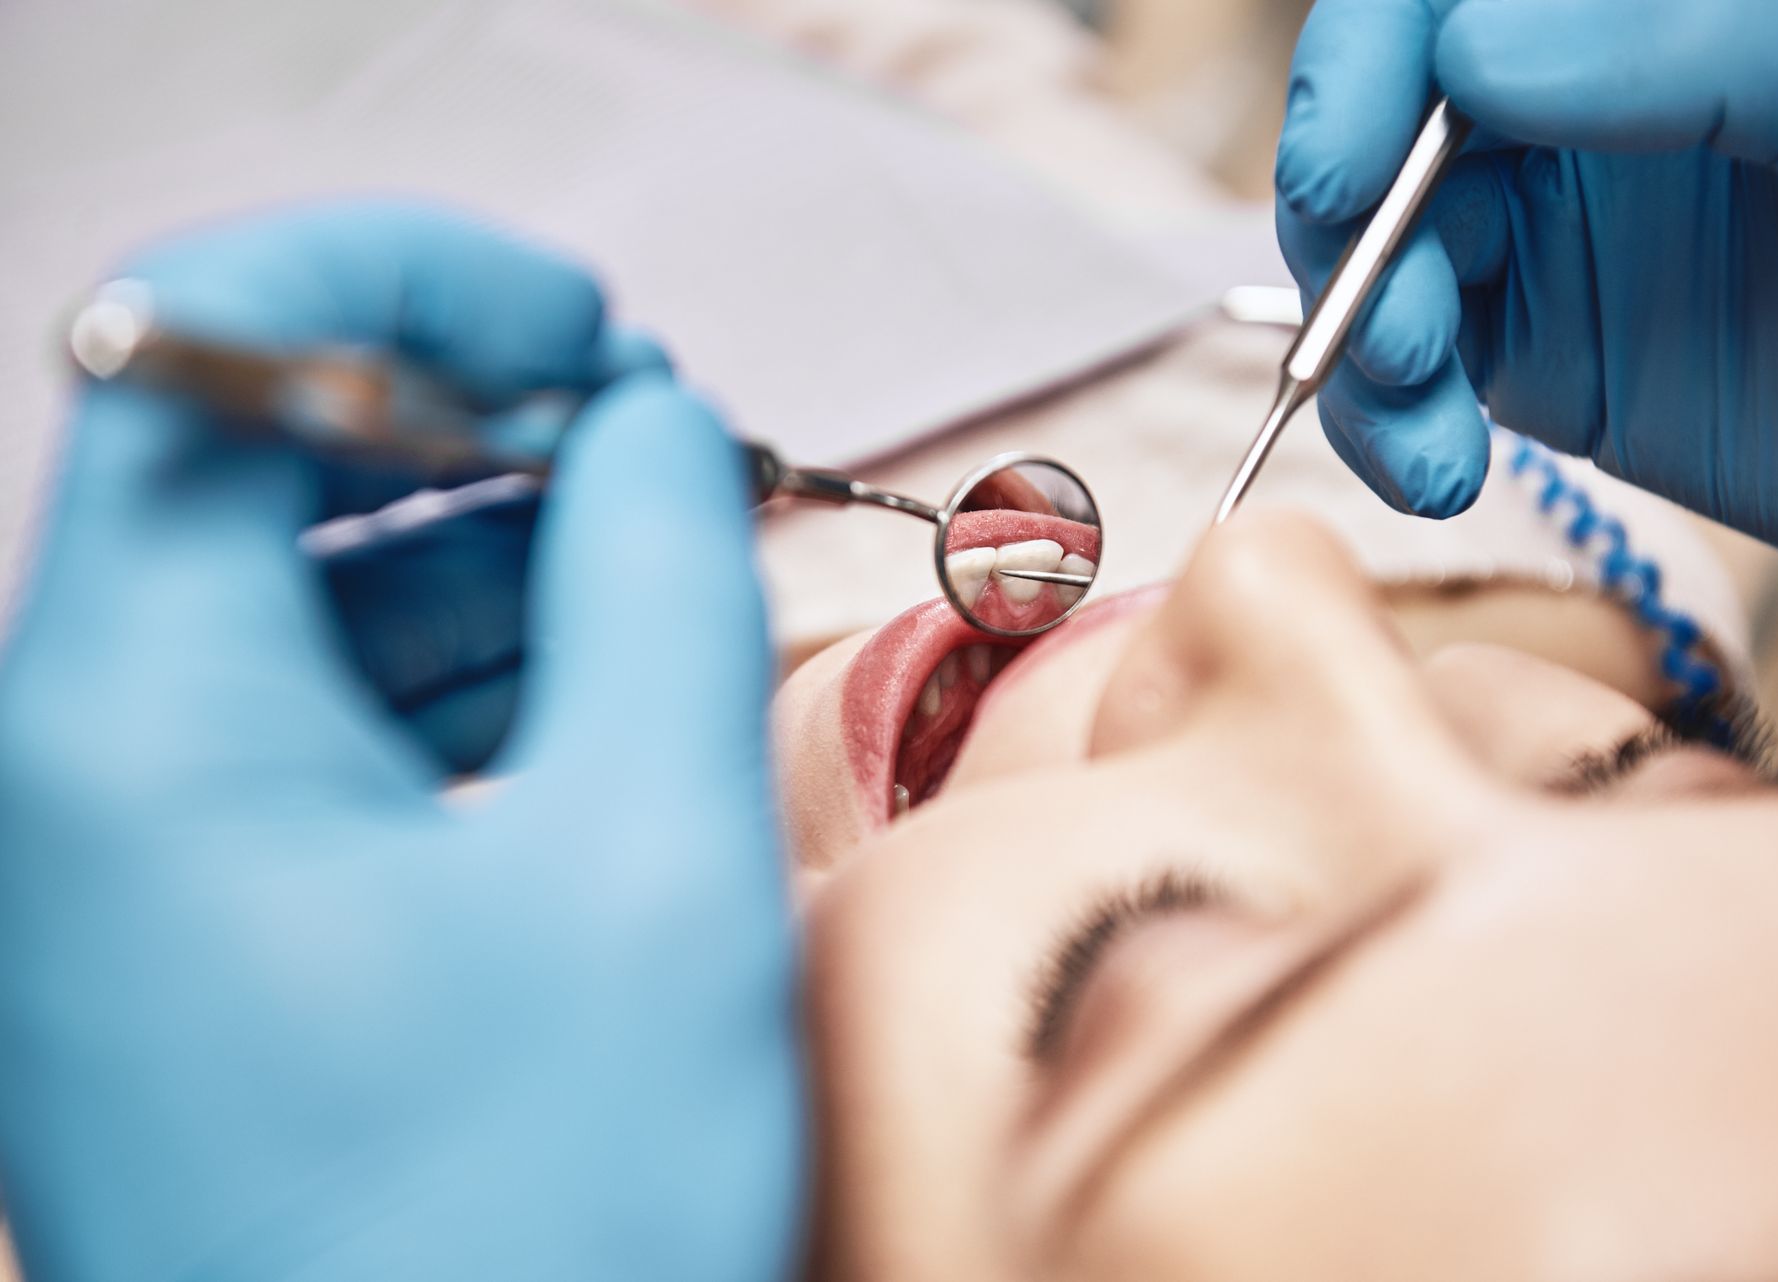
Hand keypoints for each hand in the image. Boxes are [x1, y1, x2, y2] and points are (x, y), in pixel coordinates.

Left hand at [0, 204, 802, 1280]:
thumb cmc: (526, 1247)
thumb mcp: (651, 860)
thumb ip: (656, 583)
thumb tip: (652, 426)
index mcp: (137, 723)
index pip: (203, 349)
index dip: (406, 283)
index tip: (578, 327)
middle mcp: (83, 776)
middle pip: (252, 465)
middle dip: (470, 412)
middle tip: (654, 435)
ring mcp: (131, 863)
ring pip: (297, 595)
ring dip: (483, 537)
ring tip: (657, 545)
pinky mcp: (204, 935)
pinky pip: (317, 722)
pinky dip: (459, 662)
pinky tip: (594, 672)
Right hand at [1272, 0, 1777, 584]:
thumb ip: (1695, 41)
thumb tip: (1475, 51)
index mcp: (1655, 8)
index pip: (1442, 0)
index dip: (1361, 70)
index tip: (1341, 173)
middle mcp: (1580, 97)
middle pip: (1378, 131)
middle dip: (1355, 238)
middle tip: (1401, 338)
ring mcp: (1550, 223)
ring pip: (1375, 258)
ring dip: (1362, 354)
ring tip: (1429, 443)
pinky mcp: (1536, 345)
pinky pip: (1407, 372)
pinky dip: (1388, 426)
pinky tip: (1435, 473)